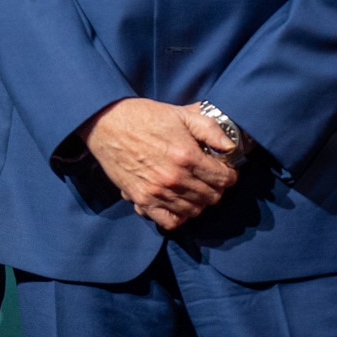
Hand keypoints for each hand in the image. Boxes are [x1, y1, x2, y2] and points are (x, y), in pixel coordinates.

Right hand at [80, 98, 238, 230]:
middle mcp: (175, 178)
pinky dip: (178, 216)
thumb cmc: (144, 116)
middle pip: (212, 197)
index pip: (224, 179)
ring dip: (200, 201)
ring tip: (195, 188)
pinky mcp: (142, 199)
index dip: (230, 174)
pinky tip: (178, 203)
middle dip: (217, 188)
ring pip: (194, 211)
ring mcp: (158, 192)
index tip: (225, 170)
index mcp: (187, 156)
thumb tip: (230, 146)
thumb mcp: (181, 114)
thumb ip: (210, 129)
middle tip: (210, 178)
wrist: (106, 123)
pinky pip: (169, 222)